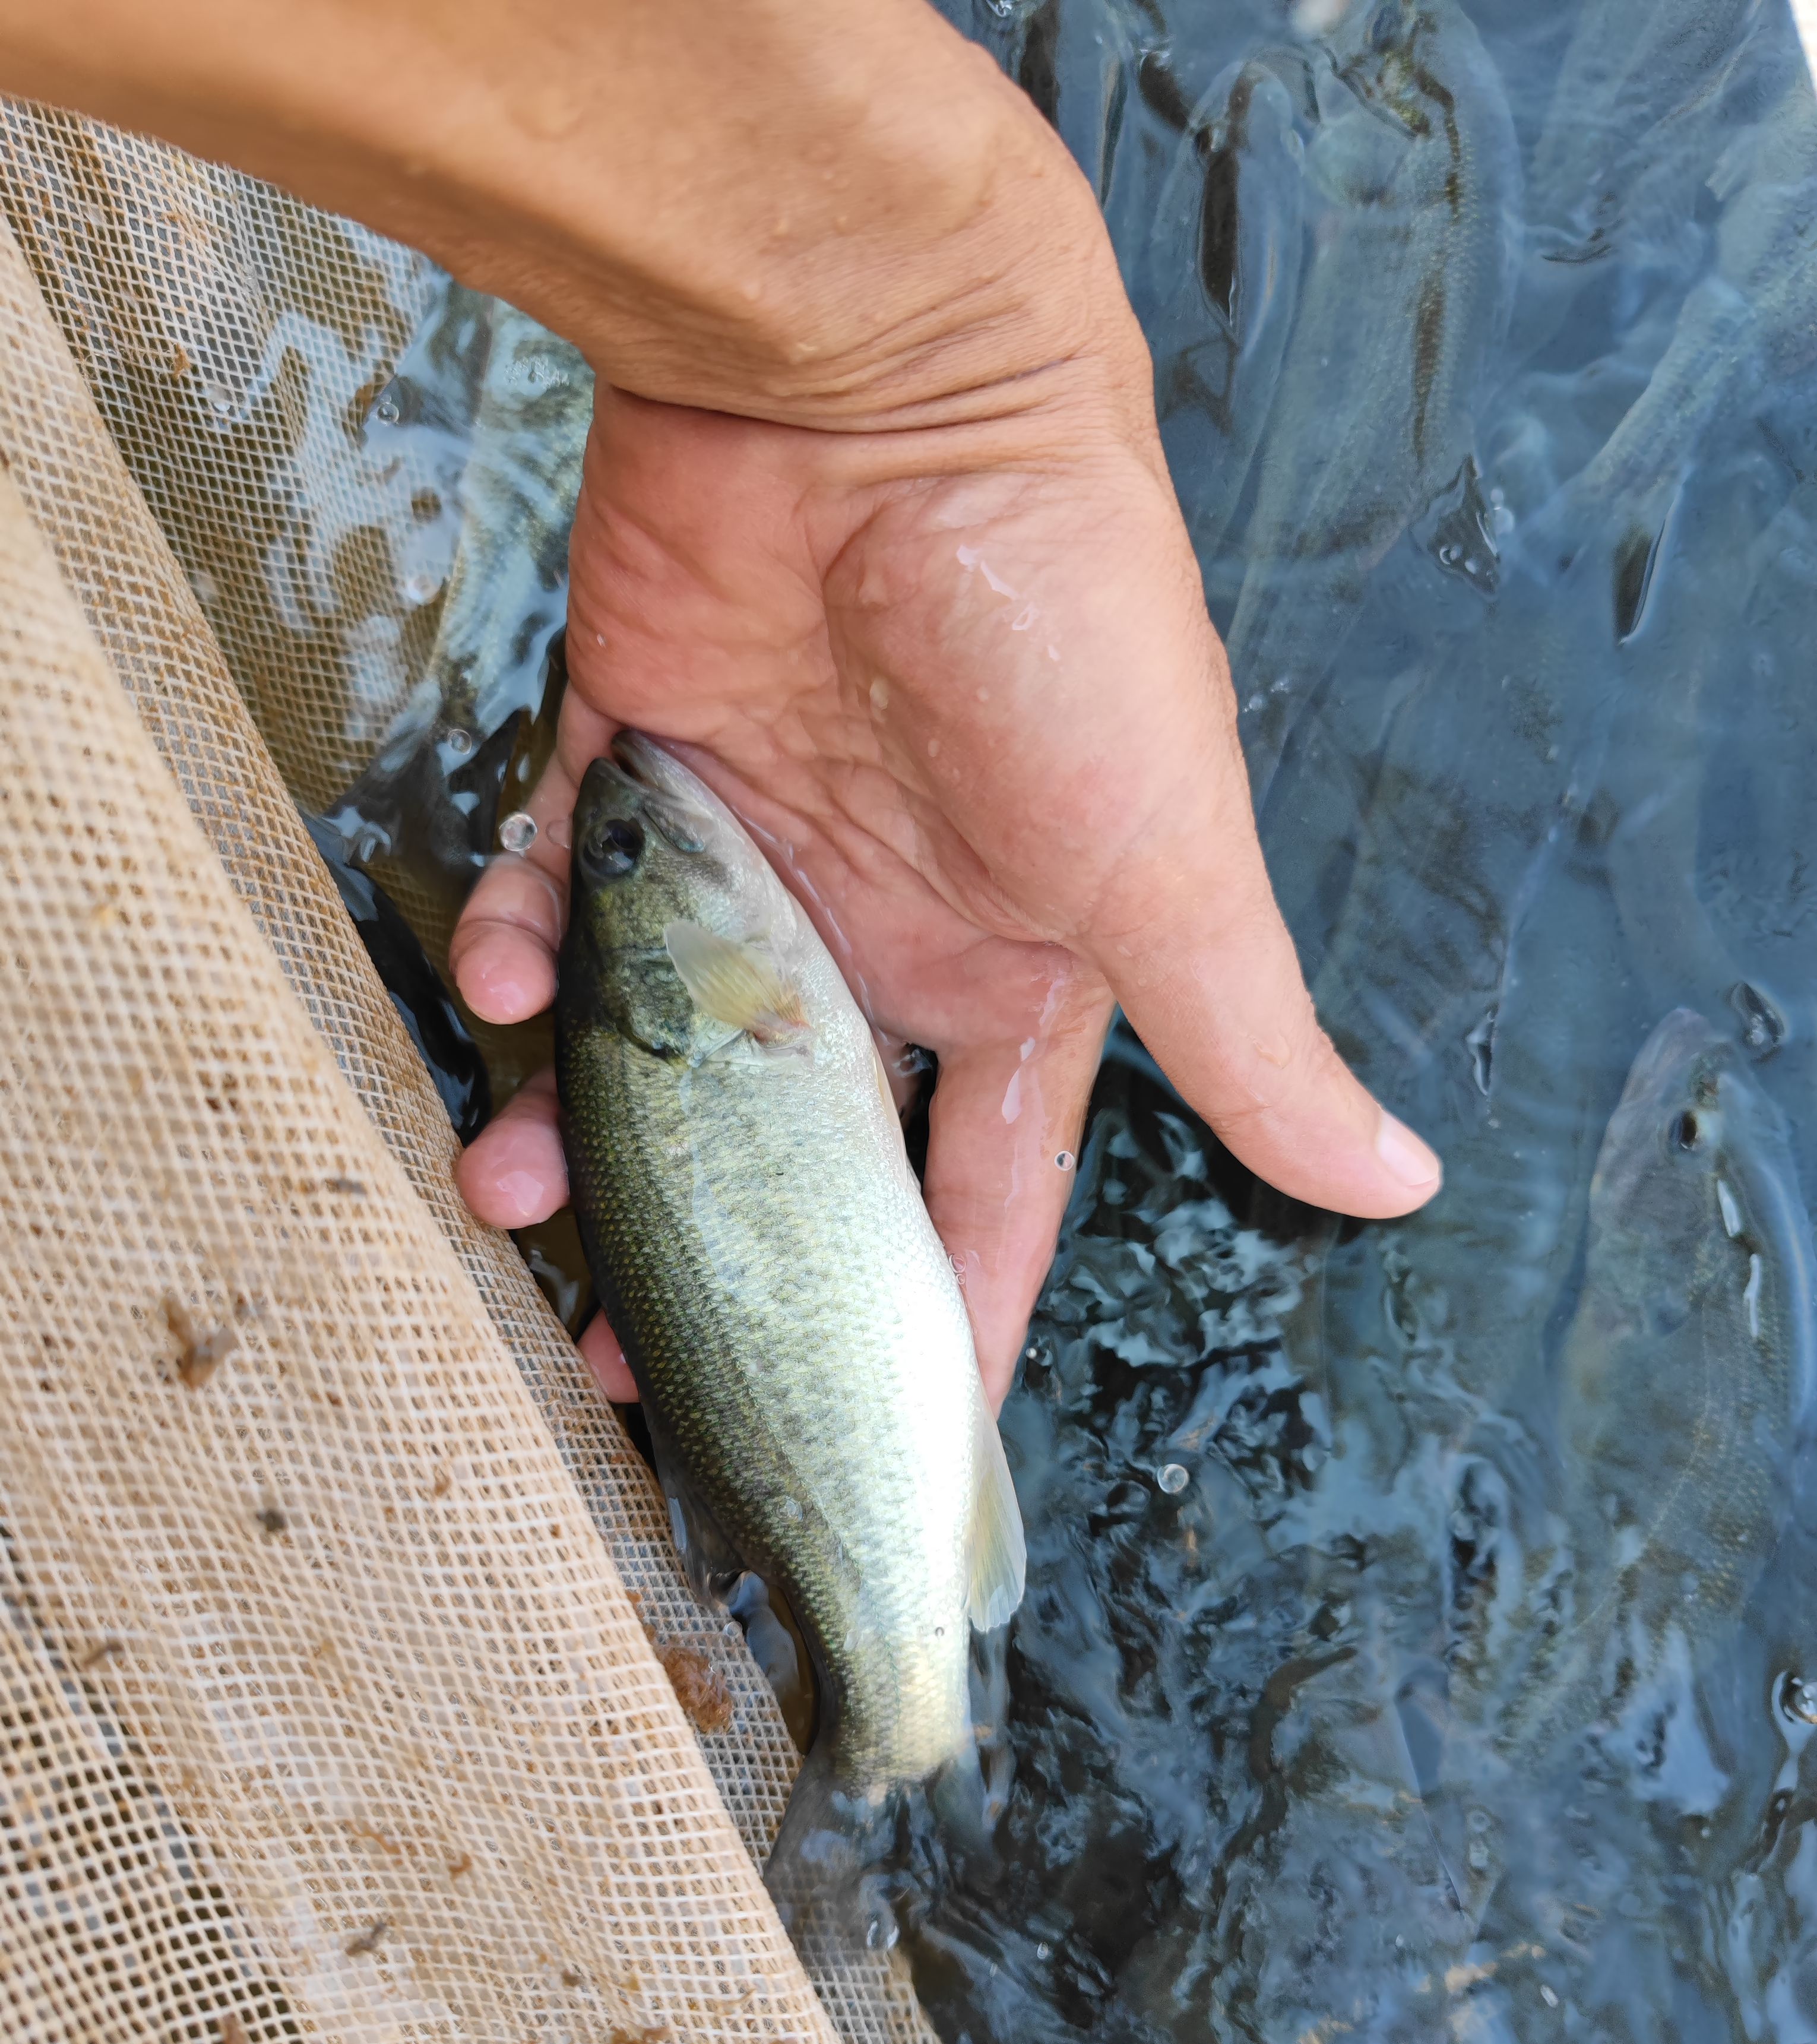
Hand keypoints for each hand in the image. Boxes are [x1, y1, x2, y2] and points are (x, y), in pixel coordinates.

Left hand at [452, 376, 1441, 1409]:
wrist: (890, 384)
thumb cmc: (1063, 629)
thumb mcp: (1167, 866)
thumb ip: (1249, 1042)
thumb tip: (1397, 1180)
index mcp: (1010, 977)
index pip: (981, 1189)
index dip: (945, 1319)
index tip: (893, 1444)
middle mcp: (878, 932)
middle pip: (785, 1140)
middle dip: (713, 1254)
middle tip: (629, 1359)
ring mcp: (749, 852)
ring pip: (648, 1039)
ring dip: (578, 1123)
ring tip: (514, 1187)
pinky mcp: (635, 766)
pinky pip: (552, 895)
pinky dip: (517, 945)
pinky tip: (503, 976)